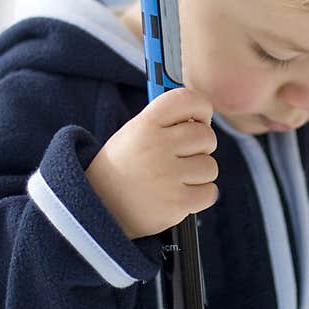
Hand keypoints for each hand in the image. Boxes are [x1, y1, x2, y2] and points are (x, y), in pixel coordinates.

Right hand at [85, 88, 218, 238]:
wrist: (98, 209)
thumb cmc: (125, 167)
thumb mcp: (133, 133)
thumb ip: (166, 121)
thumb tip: (203, 114)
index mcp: (145, 124)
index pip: (187, 100)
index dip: (201, 107)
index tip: (200, 118)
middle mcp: (157, 146)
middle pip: (206, 136)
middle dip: (201, 147)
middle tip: (183, 156)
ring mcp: (167, 175)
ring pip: (210, 166)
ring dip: (199, 174)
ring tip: (175, 179)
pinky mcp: (177, 202)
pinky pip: (210, 192)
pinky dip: (200, 195)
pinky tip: (181, 195)